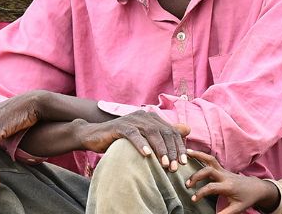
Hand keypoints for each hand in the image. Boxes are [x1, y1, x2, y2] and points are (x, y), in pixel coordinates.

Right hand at [76, 111, 190, 171]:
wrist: (93, 136)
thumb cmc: (120, 140)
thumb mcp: (144, 138)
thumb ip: (164, 134)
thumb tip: (188, 129)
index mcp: (152, 118)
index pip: (171, 131)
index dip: (178, 146)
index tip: (183, 162)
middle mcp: (144, 115)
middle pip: (164, 132)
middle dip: (171, 150)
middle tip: (174, 167)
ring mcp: (131, 119)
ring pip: (151, 132)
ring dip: (159, 149)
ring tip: (164, 164)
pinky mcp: (119, 126)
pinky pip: (132, 134)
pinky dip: (141, 144)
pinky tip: (147, 154)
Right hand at [186, 150, 279, 213]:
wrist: (256, 188)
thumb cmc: (246, 198)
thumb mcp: (237, 208)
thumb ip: (225, 213)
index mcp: (228, 186)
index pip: (212, 187)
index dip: (201, 193)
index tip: (193, 199)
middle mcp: (225, 176)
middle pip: (210, 170)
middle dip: (197, 175)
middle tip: (187, 184)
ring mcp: (223, 171)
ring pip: (211, 160)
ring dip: (199, 156)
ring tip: (186, 153)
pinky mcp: (222, 169)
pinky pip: (211, 160)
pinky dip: (202, 155)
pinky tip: (192, 152)